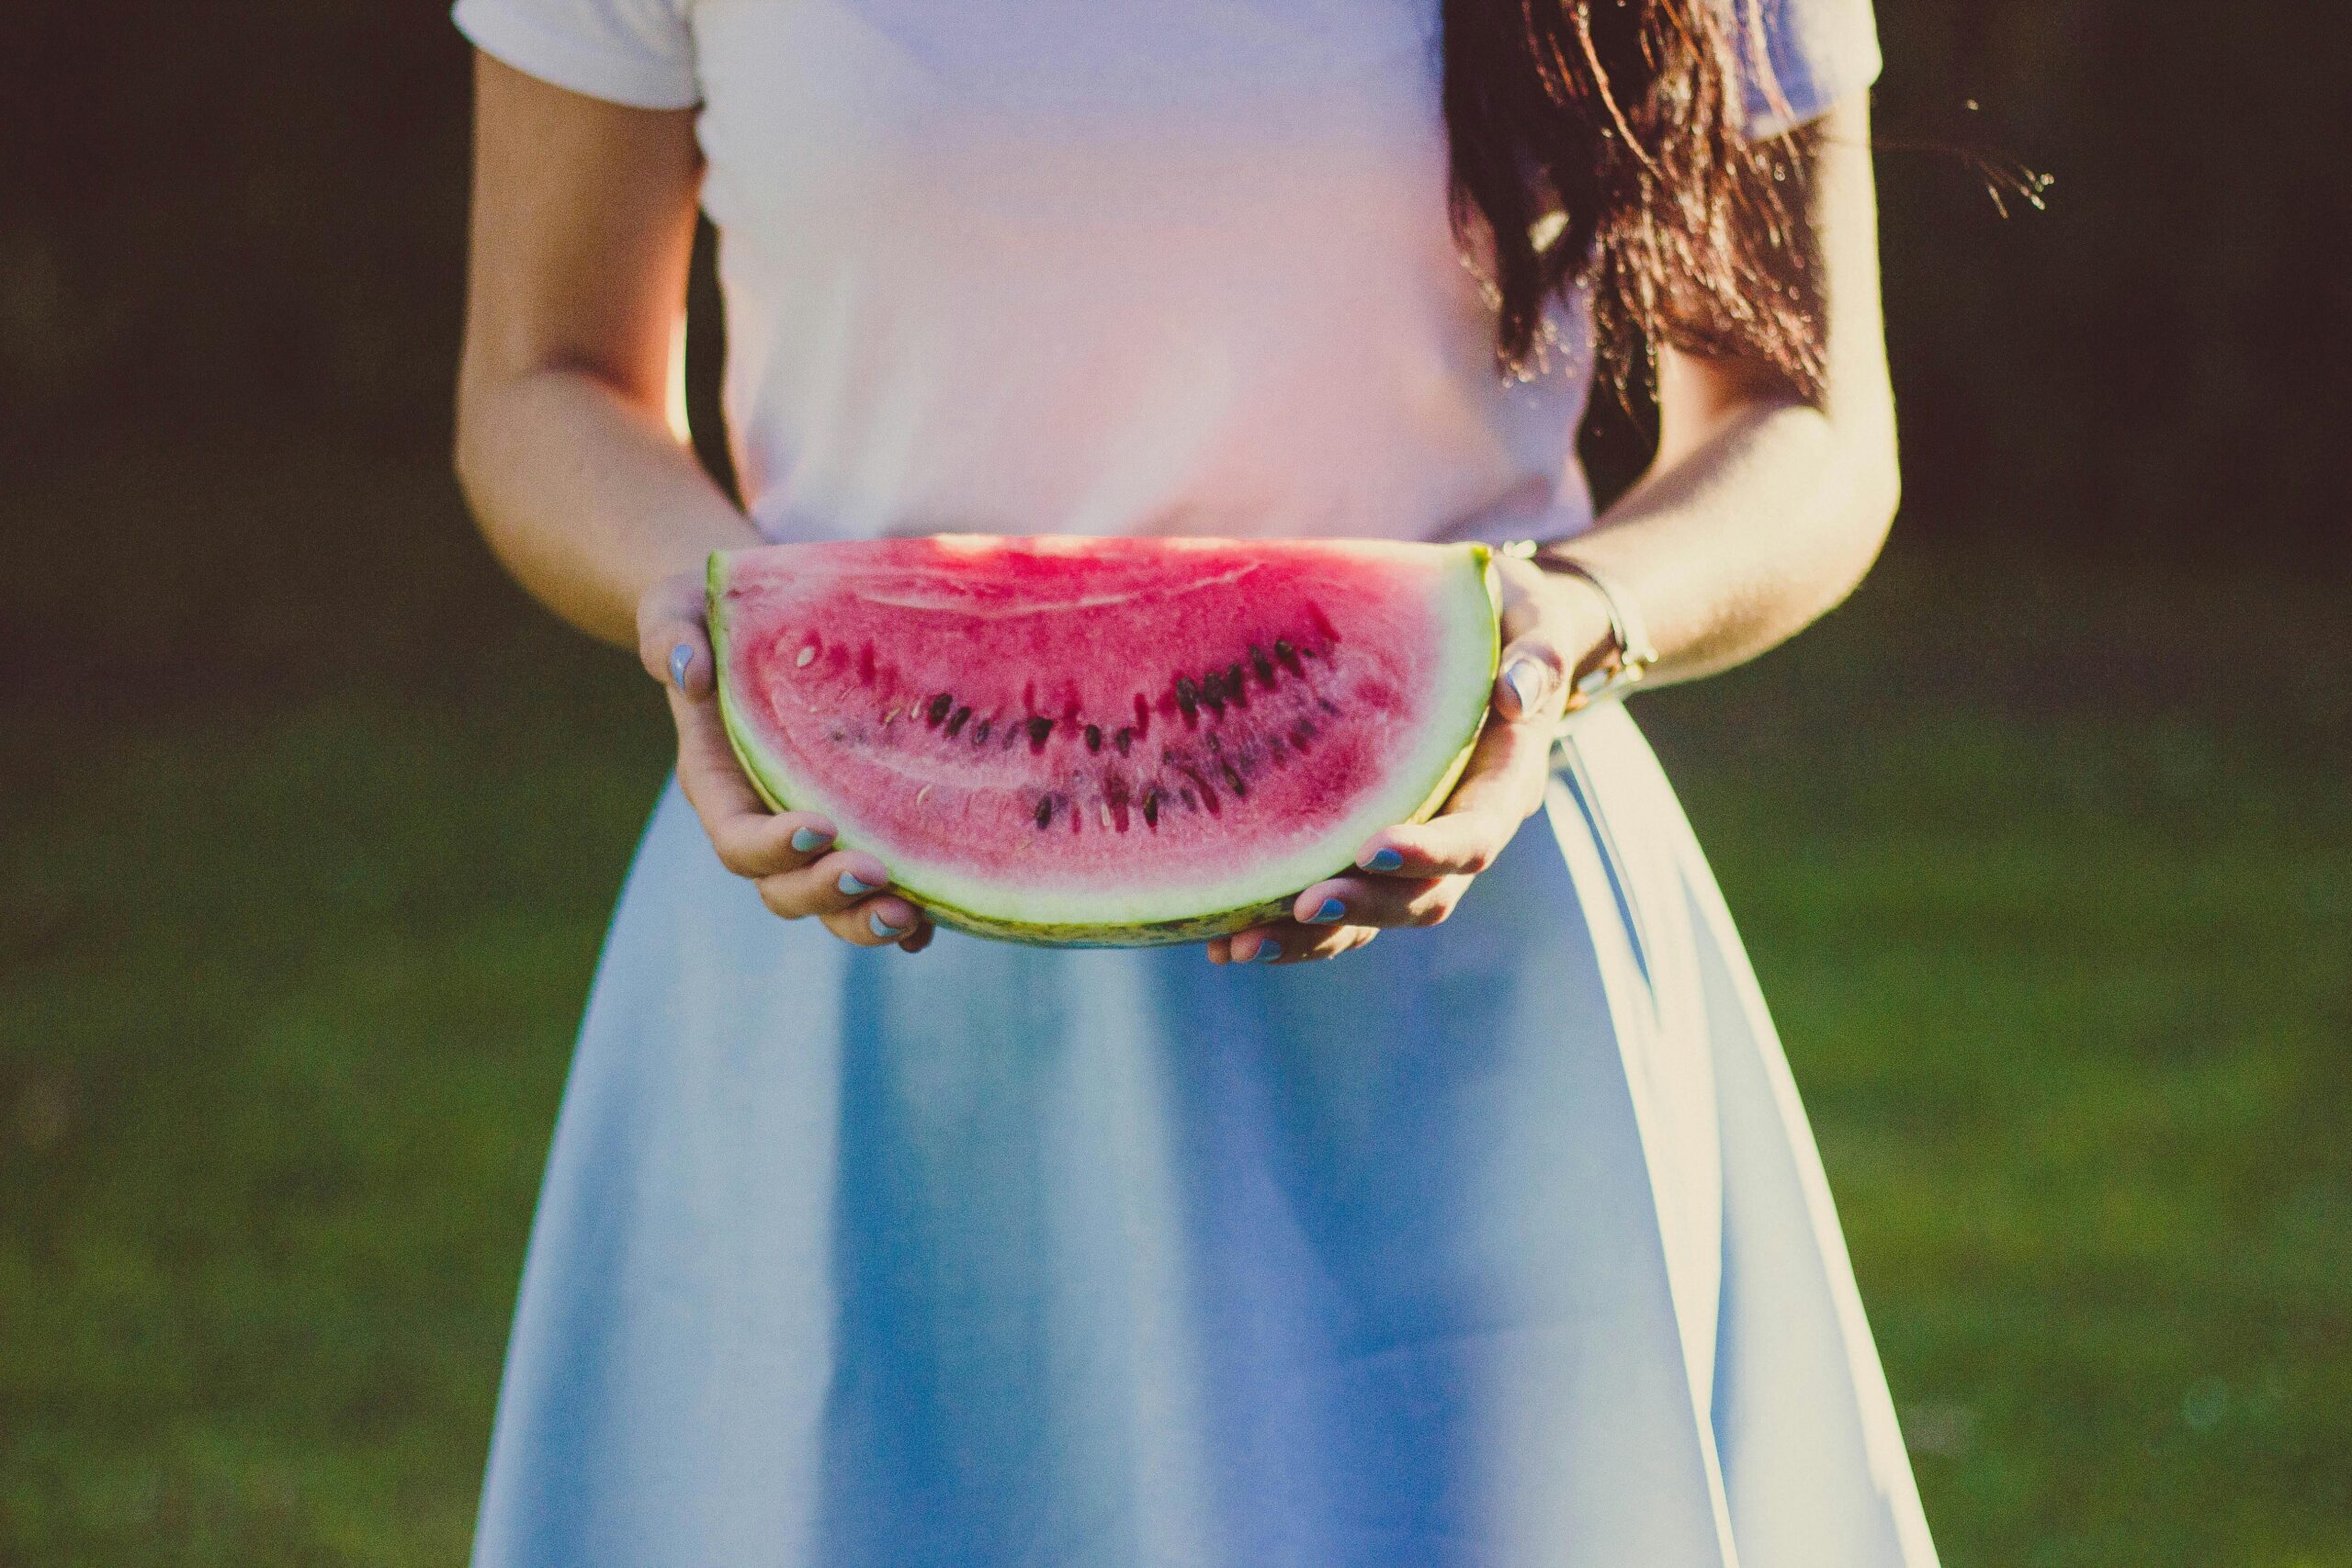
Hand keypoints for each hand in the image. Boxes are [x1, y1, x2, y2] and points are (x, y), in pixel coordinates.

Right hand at [637, 567, 933, 951]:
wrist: (758, 617)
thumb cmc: (713, 611)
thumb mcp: (678, 606)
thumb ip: (669, 634)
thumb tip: (688, 671)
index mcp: (718, 782)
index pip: (736, 836)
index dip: (771, 846)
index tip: (816, 826)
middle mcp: (765, 820)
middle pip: (783, 888)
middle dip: (825, 892)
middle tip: (873, 875)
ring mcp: (813, 831)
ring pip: (830, 901)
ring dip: (864, 917)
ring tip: (909, 914)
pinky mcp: (858, 826)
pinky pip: (878, 886)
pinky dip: (906, 914)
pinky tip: (939, 916)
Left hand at [1205, 555, 1609, 965]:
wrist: (1491, 636)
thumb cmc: (1508, 618)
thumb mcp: (1532, 617)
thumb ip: (1536, 654)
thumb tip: (1516, 695)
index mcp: (1505, 783)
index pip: (1475, 835)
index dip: (1431, 851)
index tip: (1374, 849)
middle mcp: (1461, 830)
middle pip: (1421, 896)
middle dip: (1362, 908)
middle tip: (1300, 906)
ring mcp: (1415, 847)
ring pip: (1372, 915)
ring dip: (1312, 938)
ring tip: (1240, 945)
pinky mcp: (1370, 849)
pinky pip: (1335, 899)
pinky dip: (1282, 925)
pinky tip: (1220, 940)